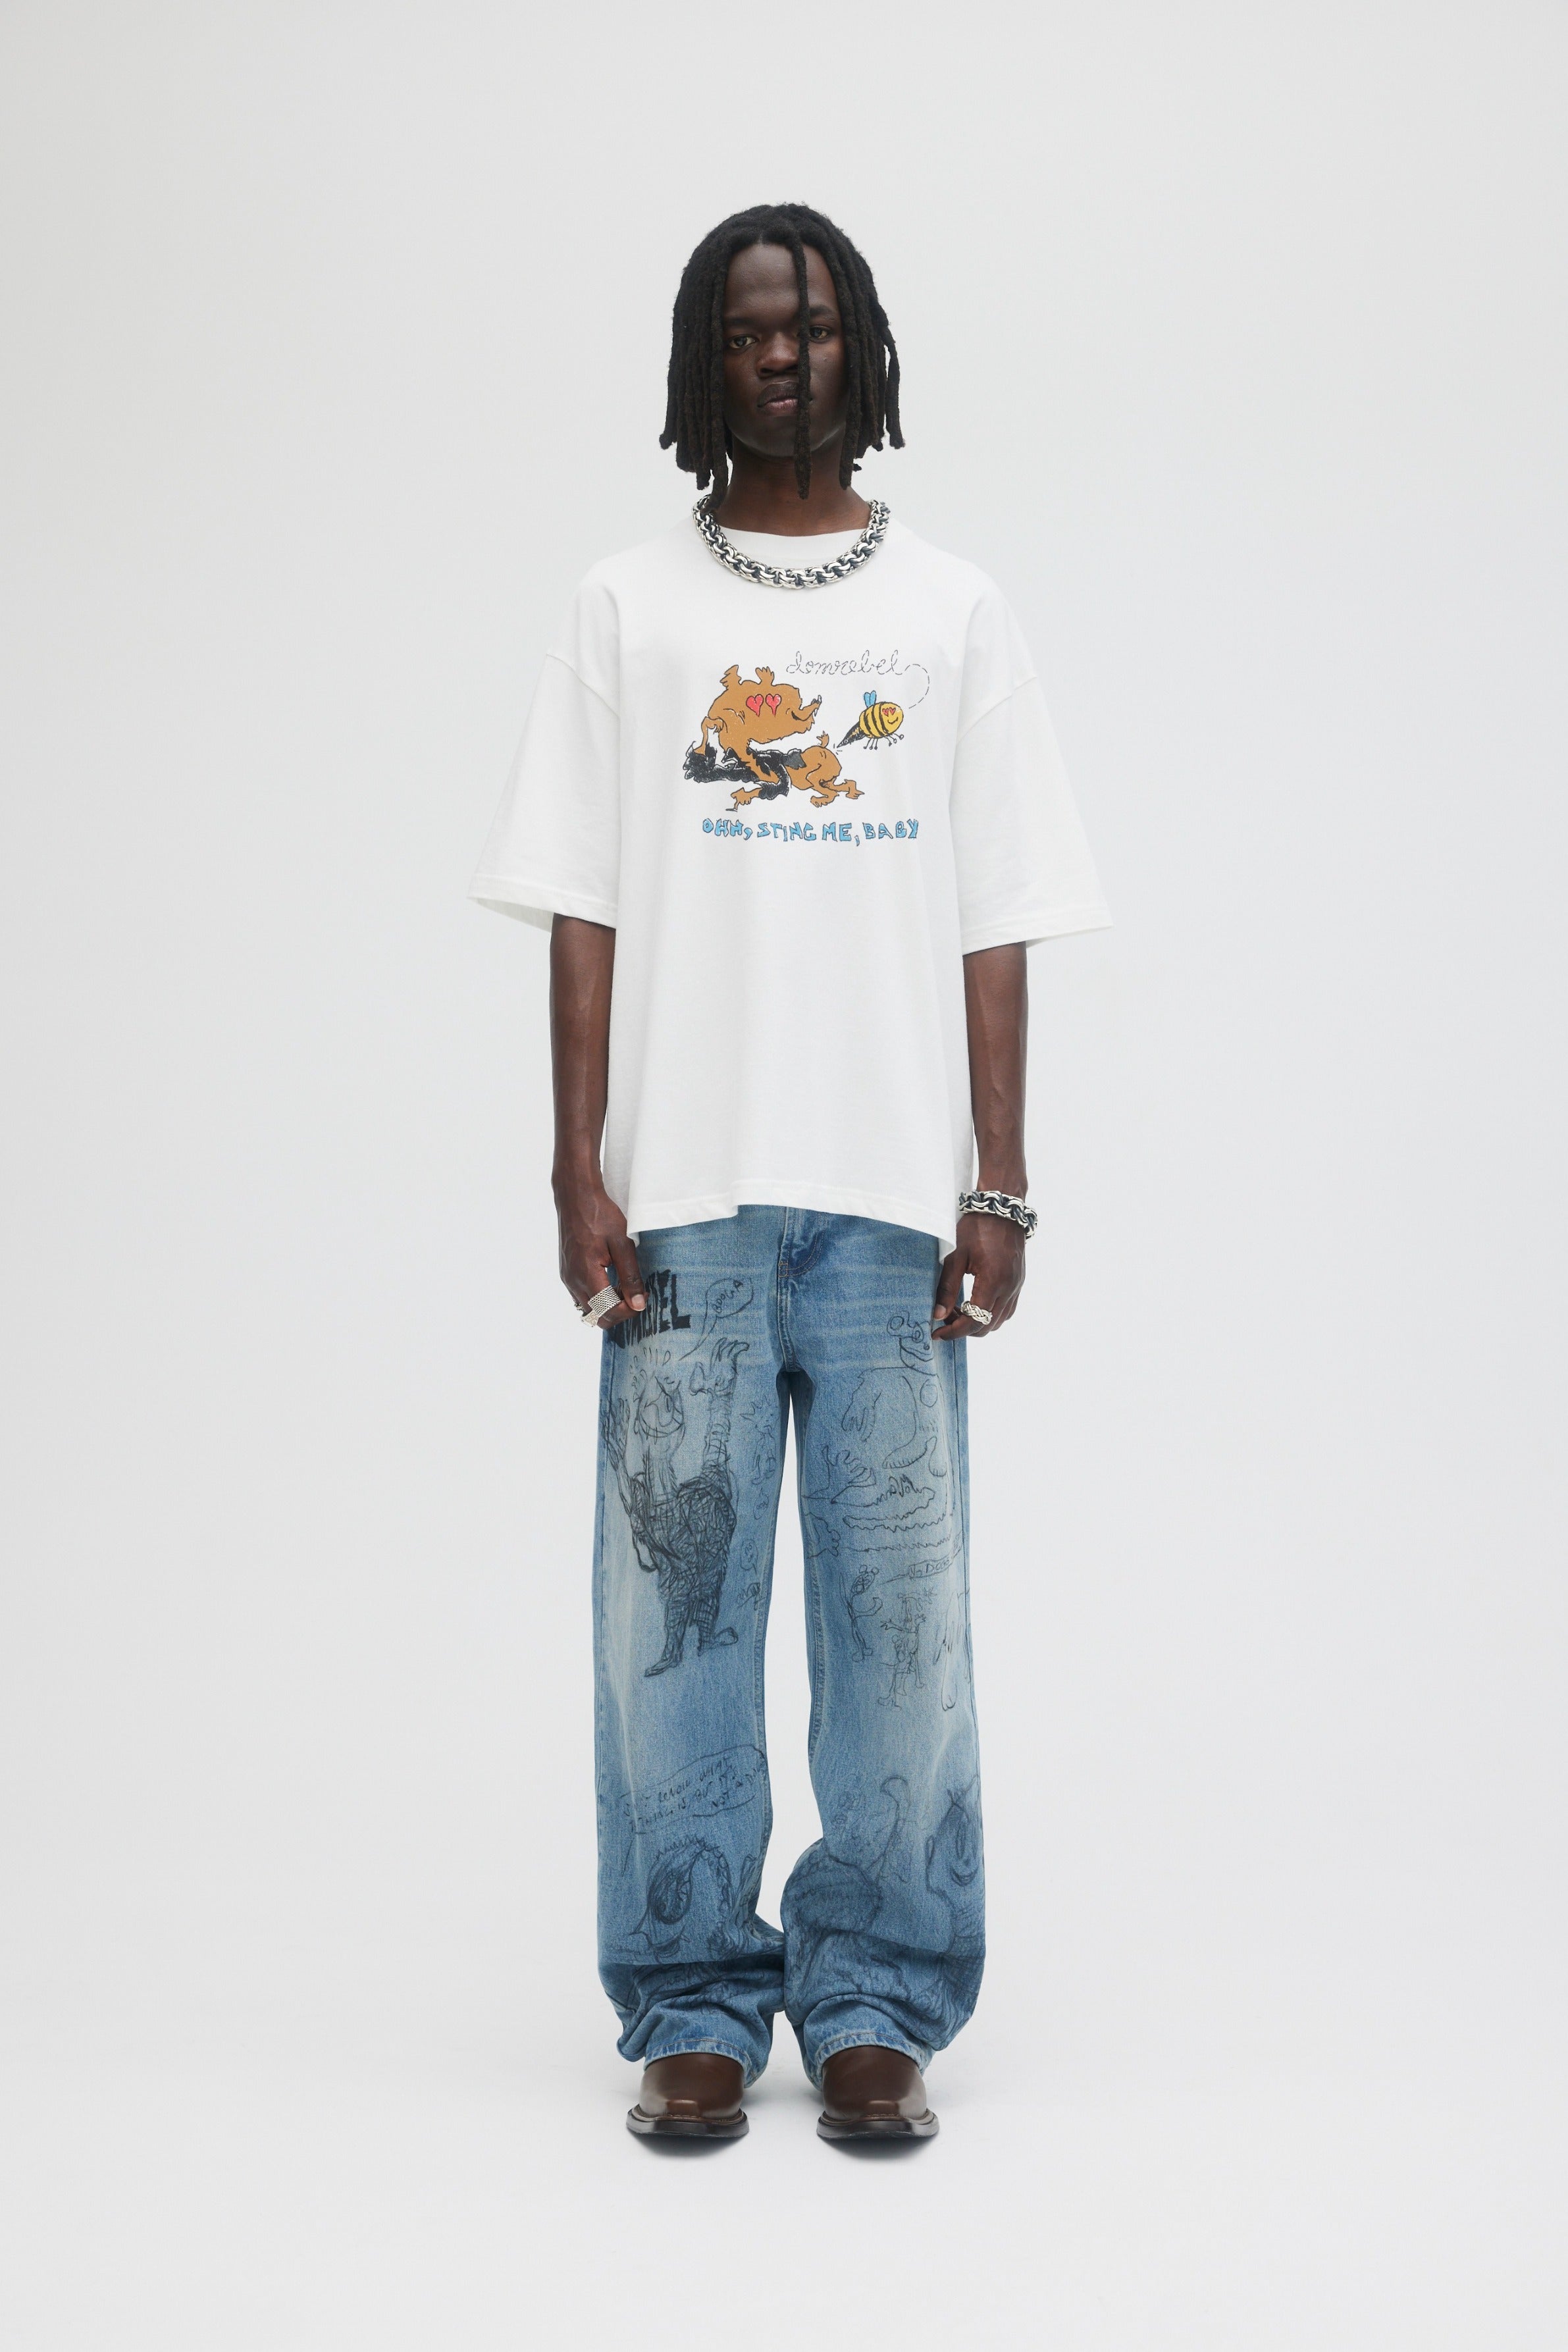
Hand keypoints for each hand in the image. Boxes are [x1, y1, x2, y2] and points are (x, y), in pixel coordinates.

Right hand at [555, 1172, 645, 1328]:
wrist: (576, 1198)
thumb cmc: (600, 1216)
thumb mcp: (622, 1244)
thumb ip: (630, 1276)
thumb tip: (638, 1304)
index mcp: (586, 1275)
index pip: (608, 1312)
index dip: (630, 1311)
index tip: (643, 1295)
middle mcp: (573, 1281)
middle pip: (597, 1317)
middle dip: (620, 1312)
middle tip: (635, 1294)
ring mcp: (567, 1278)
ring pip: (589, 1309)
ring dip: (609, 1305)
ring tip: (623, 1285)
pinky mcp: (567, 1273)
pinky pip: (582, 1297)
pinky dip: (598, 1297)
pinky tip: (610, 1280)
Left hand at [932, 1212, 1025, 1340]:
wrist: (1002, 1211)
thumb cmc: (976, 1229)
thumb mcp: (955, 1256)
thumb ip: (946, 1288)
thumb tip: (938, 1315)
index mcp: (993, 1281)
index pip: (974, 1321)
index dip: (954, 1332)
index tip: (937, 1333)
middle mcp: (1009, 1288)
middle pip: (986, 1326)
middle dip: (963, 1329)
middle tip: (944, 1318)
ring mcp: (1016, 1287)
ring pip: (997, 1322)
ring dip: (977, 1323)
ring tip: (957, 1310)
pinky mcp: (1018, 1283)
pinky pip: (1006, 1311)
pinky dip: (989, 1315)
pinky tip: (973, 1304)